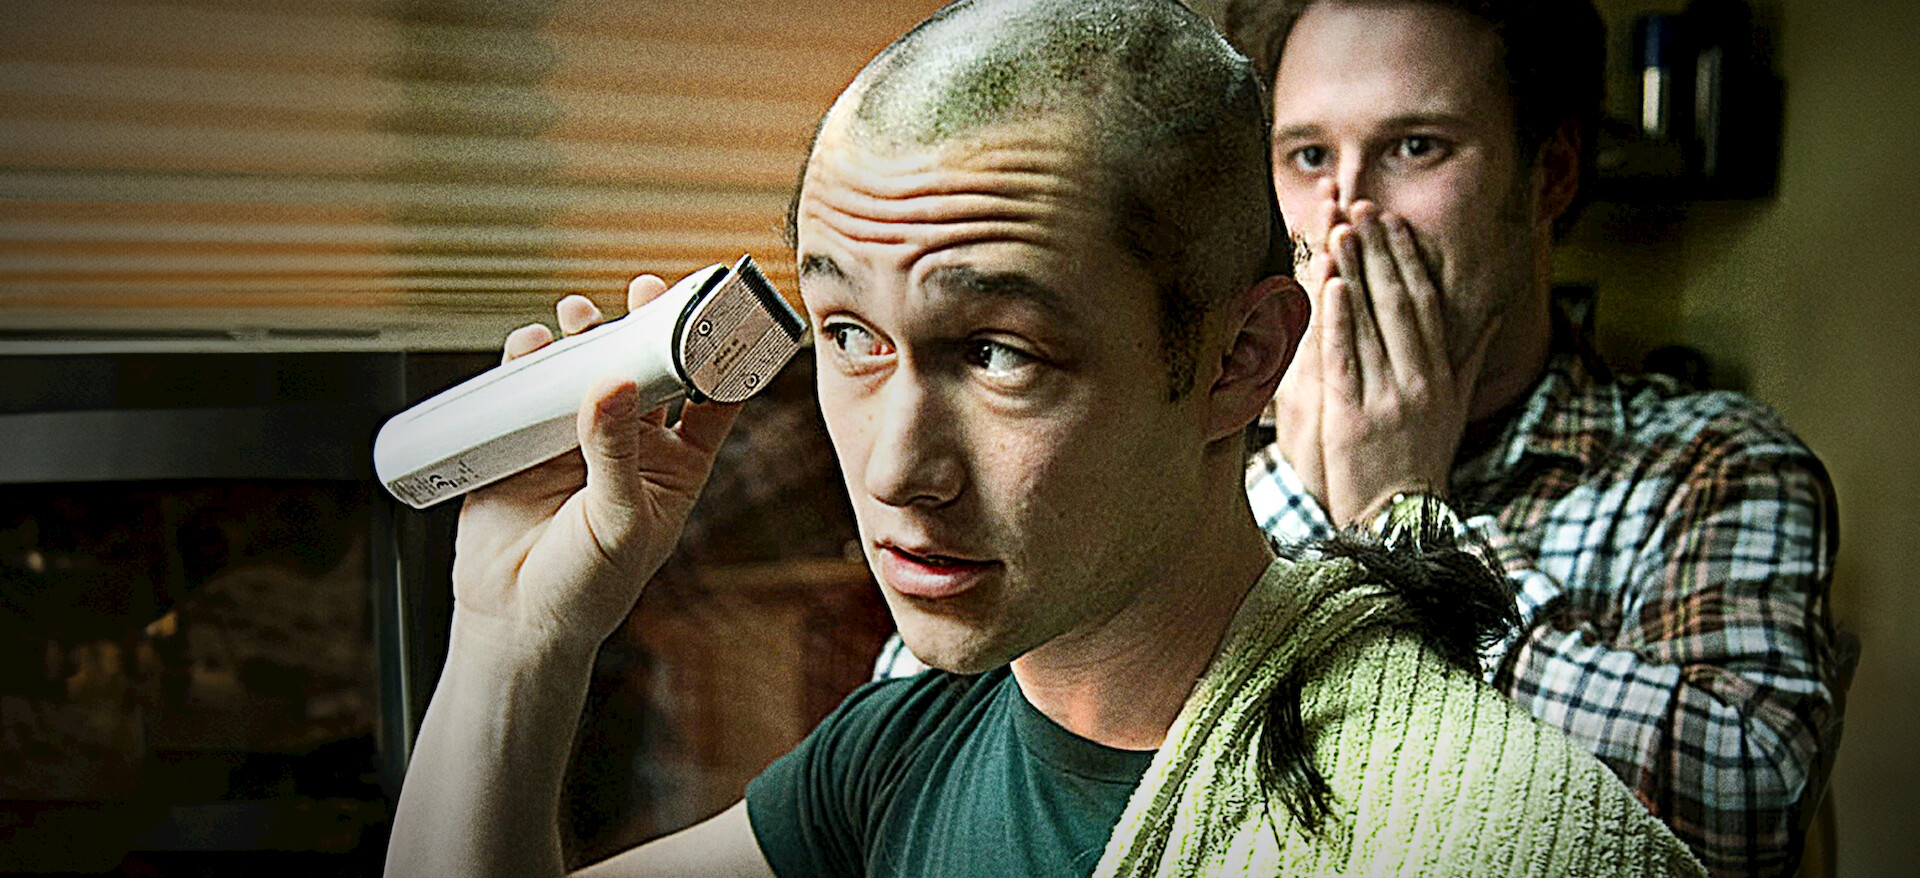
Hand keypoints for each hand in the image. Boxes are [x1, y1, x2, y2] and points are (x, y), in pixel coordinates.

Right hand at [450, 276, 743, 650]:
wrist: (515, 621)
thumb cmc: (588, 589)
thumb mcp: (618, 522)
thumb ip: (614, 452)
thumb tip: (611, 382)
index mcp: (678, 464)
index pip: (713, 398)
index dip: (721, 354)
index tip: (722, 312)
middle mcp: (633, 443)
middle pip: (648, 367)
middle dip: (648, 325)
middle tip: (645, 291)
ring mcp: (578, 435)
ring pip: (590, 366)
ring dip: (588, 333)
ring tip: (581, 315)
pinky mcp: (526, 437)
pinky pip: (530, 384)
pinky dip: (531, 358)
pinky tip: (533, 346)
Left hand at [1275, 184, 1494, 525]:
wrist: (1401, 521)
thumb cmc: (1421, 462)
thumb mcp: (1453, 407)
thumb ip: (1469, 358)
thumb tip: (1489, 316)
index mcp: (1439, 375)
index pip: (1425, 304)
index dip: (1409, 260)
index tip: (1395, 224)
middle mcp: (1418, 381)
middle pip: (1399, 304)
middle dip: (1381, 253)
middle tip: (1365, 208)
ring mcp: (1387, 398)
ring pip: (1371, 324)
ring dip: (1356, 273)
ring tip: (1343, 230)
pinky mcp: (1354, 418)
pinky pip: (1346, 360)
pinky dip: (1339, 320)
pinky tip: (1332, 285)